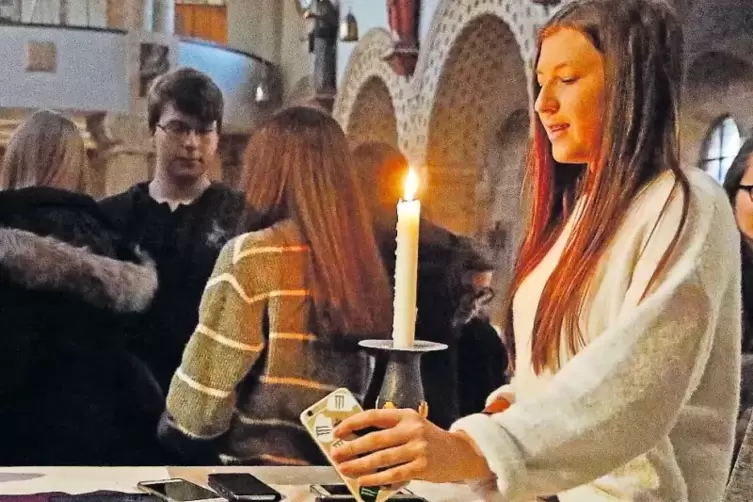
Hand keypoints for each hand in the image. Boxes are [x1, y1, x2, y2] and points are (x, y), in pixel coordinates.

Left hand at [330, 408, 491, 486]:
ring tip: (345, 469)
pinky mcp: (421, 467)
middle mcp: (411, 429)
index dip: (353, 423)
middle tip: (336, 454)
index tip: (338, 431)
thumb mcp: (413, 426)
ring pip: (381, 458)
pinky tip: (364, 480)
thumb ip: (390, 430)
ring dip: (359, 465)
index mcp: (406, 415)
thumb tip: (357, 441)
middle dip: (351, 448)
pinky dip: (375, 479)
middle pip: (375, 439)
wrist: (459, 453)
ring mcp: (417, 448)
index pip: (374, 416)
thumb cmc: (430, 440)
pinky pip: (392, 474)